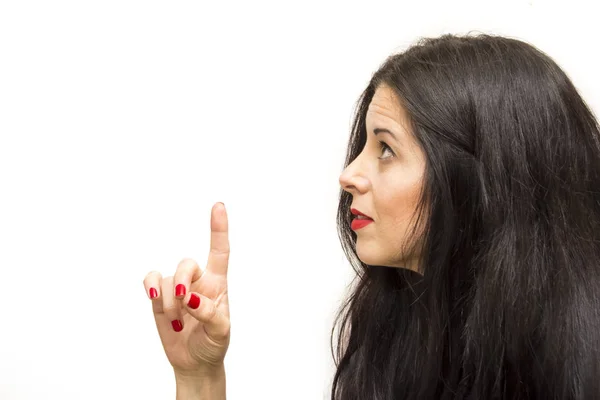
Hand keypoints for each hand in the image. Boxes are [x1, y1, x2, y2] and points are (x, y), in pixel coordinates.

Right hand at [143, 202, 230, 375]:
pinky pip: (151, 280)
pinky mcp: (160, 296)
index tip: (218, 205)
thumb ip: (209, 313)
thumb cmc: (213, 344)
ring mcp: (177, 287)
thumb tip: (190, 298)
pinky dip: (150, 287)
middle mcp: (198, 280)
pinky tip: (152, 296)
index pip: (220, 251)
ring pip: (167, 278)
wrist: (195, 362)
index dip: (218, 228)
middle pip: (187, 263)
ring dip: (168, 302)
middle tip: (184, 302)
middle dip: (182, 282)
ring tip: (177, 321)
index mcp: (218, 283)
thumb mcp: (220, 332)